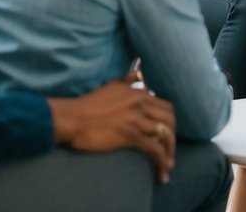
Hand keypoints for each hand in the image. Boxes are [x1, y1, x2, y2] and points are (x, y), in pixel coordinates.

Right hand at [49, 77, 177, 182]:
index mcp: (138, 94)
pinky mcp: (130, 135)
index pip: (166, 107)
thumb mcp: (111, 87)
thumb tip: (137, 73)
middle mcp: (141, 104)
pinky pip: (154, 150)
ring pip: (165, 135)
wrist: (72, 118)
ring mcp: (136, 119)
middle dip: (172, 137)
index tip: (167, 133)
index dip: (169, 122)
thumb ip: (128, 81)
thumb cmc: (88, 104)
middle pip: (170, 120)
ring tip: (168, 165)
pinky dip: (161, 162)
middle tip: (168, 150)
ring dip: (170, 152)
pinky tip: (162, 173)